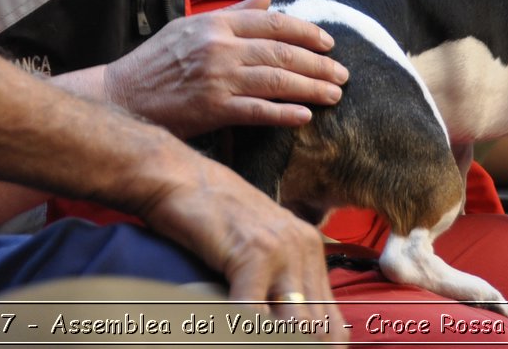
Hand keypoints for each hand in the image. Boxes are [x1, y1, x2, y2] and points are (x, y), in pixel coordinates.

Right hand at [102, 0, 346, 137]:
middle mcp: (219, 47)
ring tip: (334, 95)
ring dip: (311, 88)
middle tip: (342, 74)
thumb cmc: (156, 60)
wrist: (122, 94)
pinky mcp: (212, 109)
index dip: (306, 32)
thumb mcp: (190, 26)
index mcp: (216, 24)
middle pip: (282, 52)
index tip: (328, 43)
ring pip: (276, 81)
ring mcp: (217, 78)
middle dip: (318, 64)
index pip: (273, 23)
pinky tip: (304, 116)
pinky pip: (257, 111)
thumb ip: (233, 13)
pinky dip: (284, 114)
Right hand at [137, 153, 343, 330]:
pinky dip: (242, 328)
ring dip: (274, 340)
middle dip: (297, 346)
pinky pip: (255, 311)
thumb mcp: (255, 245)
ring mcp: (282, 249)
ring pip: (296, 326)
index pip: (332, 322)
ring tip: (245, 338)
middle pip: (319, 328)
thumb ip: (275, 281)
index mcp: (310, 249)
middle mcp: (304, 247)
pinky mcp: (254, 252)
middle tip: (271, 348)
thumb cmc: (206, 213)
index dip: (319, 346)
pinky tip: (228, 328)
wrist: (176, 175)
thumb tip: (280, 326)